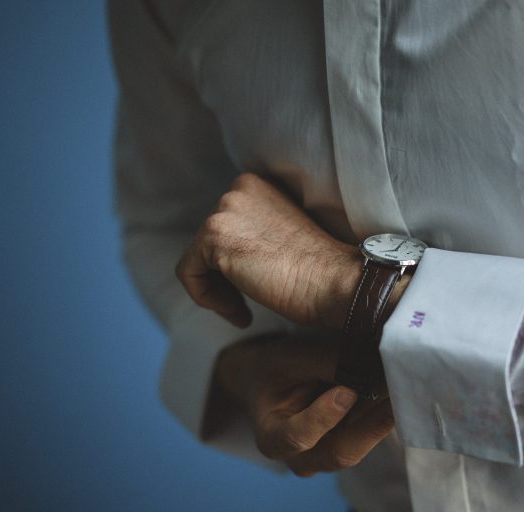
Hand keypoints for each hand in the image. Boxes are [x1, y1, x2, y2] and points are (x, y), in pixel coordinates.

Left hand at [176, 173, 362, 328]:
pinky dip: (206, 298)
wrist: (336, 281)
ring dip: (218, 291)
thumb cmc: (320, 272)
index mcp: (257, 186)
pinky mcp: (213, 235)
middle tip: (249, 305)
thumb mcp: (281, 239)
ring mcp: (224, 209)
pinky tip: (239, 312)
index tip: (256, 286)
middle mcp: (238, 188)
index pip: (226, 228)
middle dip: (224, 279)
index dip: (235, 265)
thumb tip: (226, 259)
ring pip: (197, 259)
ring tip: (245, 312)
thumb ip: (253, 235)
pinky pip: (188, 273)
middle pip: (208, 243)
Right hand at [209, 333, 394, 476]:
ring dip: (383, 419)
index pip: (297, 437)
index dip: (323, 418)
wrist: (268, 383)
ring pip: (362, 445)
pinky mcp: (349, 446)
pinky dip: (385, 415)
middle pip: (340, 453)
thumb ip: (326, 363)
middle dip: (370, 426)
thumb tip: (373, 355)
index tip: (346, 392)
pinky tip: (402, 392)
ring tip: (404, 389)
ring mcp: (327, 457)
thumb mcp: (289, 359)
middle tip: (395, 396)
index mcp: (272, 438)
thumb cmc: (272, 369)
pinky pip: (370, 435)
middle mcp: (301, 458)